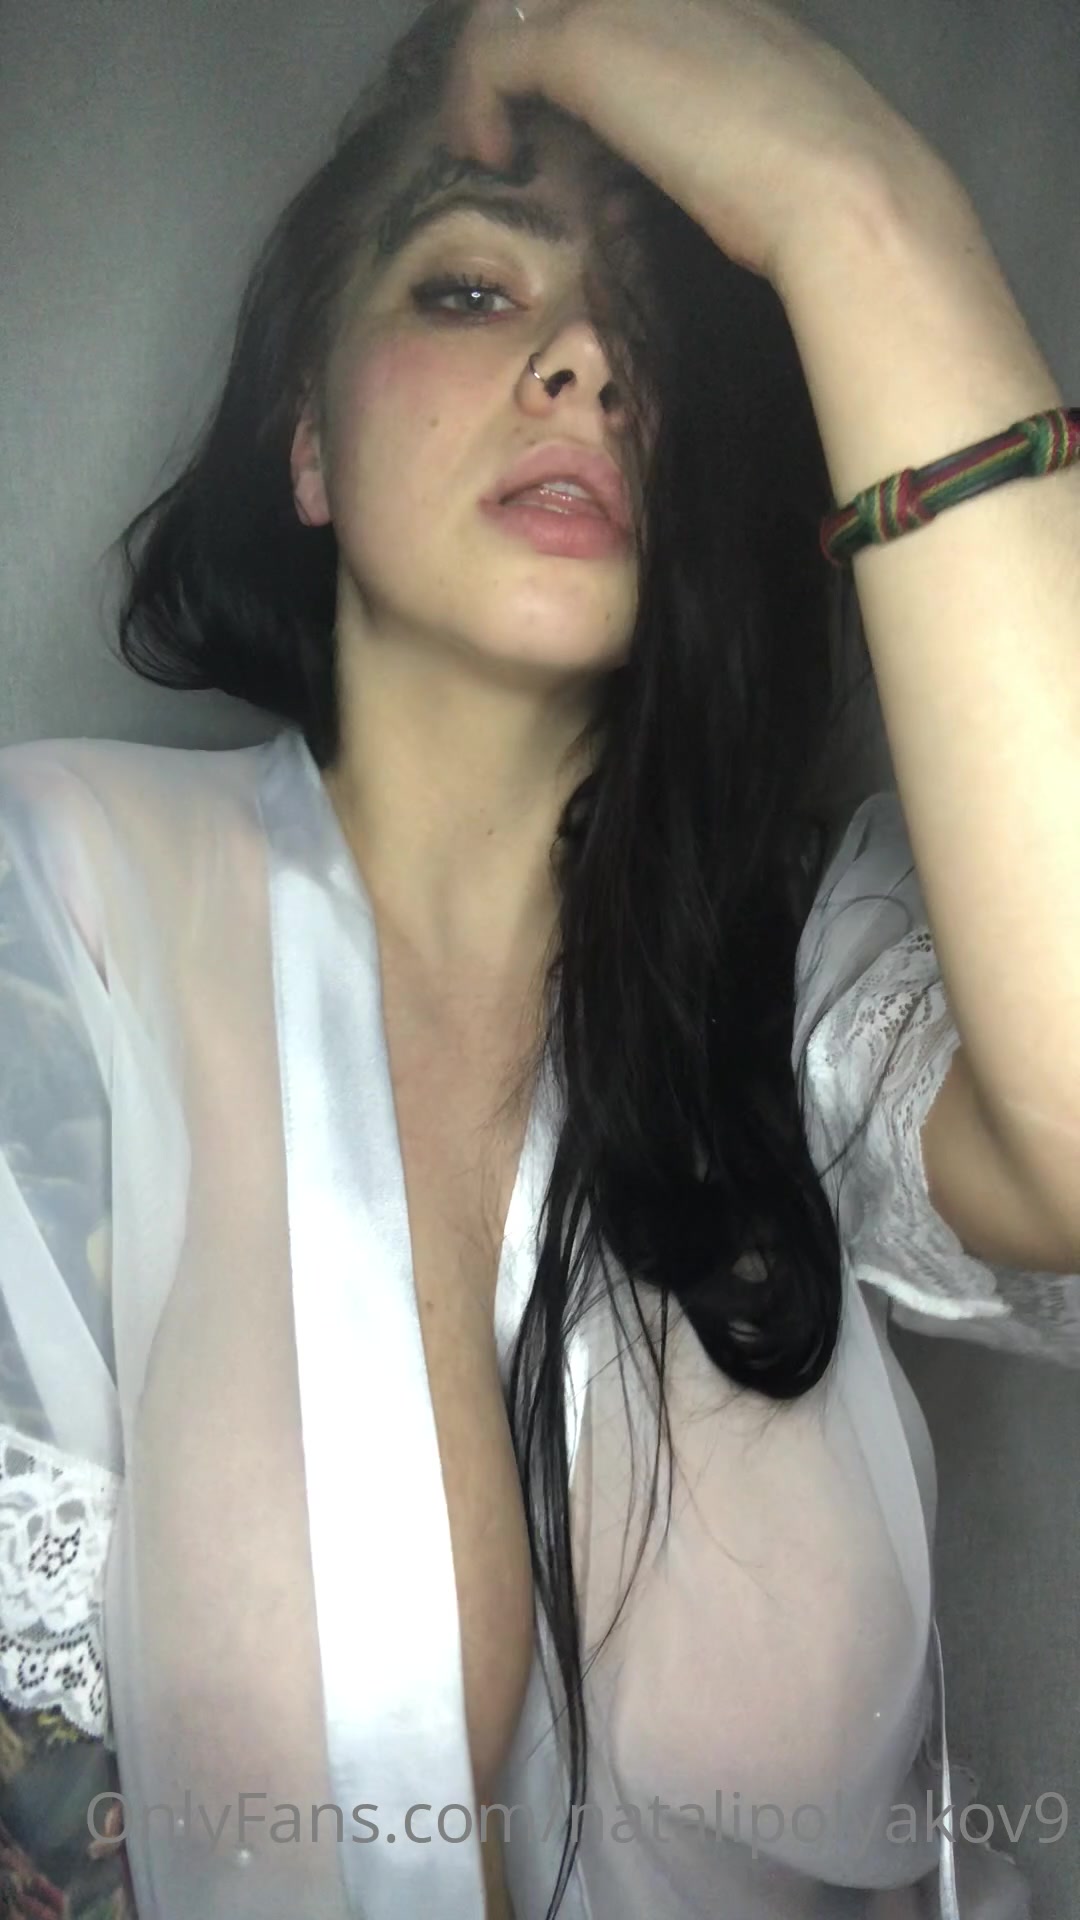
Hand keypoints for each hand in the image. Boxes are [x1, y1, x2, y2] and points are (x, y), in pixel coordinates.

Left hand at [438, 0, 926, 291]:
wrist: (845, 194)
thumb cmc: (831, 196)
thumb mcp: (775, 141)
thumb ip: (728, 127)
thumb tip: (705, 169)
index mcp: (723, 1)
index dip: (574, 35)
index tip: (558, 107)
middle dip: (520, 36)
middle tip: (504, 112)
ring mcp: (628, 2)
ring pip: (515, 3)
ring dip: (487, 69)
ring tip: (491, 138)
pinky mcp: (590, 44)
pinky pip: (494, 52)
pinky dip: (475, 100)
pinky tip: (490, 154)